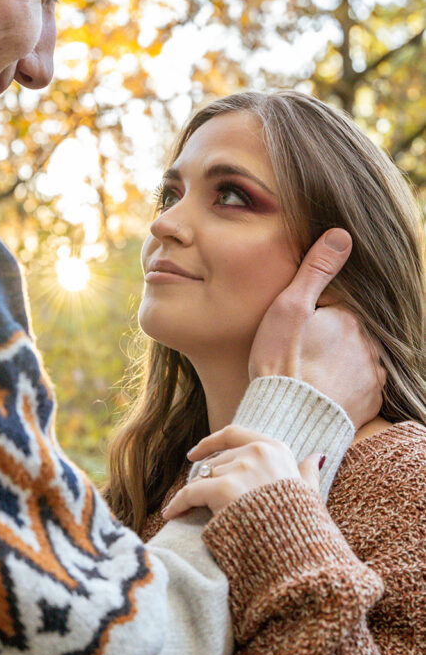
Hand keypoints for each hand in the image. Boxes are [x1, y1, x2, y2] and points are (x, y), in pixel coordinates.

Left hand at [162, 426, 321, 518]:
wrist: (299, 555)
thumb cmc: (303, 528)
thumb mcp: (310, 495)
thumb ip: (307, 473)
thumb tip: (317, 456)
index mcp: (277, 449)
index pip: (233, 434)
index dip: (211, 442)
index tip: (194, 453)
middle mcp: (258, 452)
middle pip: (217, 461)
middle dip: (207, 480)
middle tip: (199, 500)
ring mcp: (241, 468)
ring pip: (204, 478)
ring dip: (195, 495)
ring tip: (187, 510)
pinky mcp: (224, 488)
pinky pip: (190, 493)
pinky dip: (178, 504)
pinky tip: (171, 513)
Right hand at [249, 228, 384, 429]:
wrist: (287, 419)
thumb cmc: (282, 361)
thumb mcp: (290, 307)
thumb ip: (316, 269)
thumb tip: (342, 235)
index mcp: (350, 318)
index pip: (339, 307)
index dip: (317, 316)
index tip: (299, 331)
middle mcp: (370, 344)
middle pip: (351, 332)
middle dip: (332, 339)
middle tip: (303, 353)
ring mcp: (373, 375)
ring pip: (359, 359)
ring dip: (341, 363)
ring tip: (312, 374)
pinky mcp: (371, 403)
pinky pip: (362, 387)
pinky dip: (347, 386)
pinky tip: (324, 390)